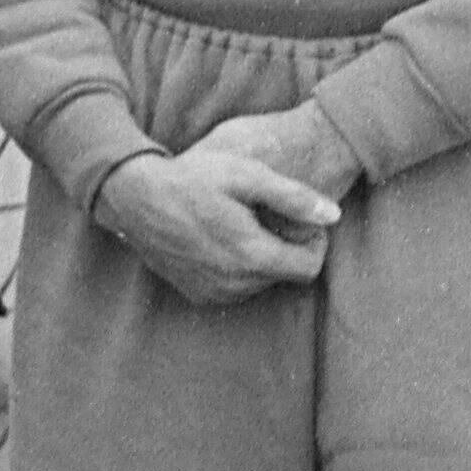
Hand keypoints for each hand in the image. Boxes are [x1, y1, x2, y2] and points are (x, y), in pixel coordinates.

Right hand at [97, 134, 333, 303]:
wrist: (136, 199)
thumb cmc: (193, 179)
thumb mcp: (247, 175)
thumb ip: (294, 197)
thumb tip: (334, 215)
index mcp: (253, 256)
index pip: (310, 268)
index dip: (314, 243)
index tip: (301, 220)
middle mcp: (235, 284)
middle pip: (286, 274)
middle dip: (287, 247)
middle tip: (267, 215)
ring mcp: (214, 293)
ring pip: (261, 282)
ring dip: (262, 258)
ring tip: (242, 224)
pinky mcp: (198, 295)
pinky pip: (235, 288)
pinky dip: (238, 268)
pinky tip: (222, 238)